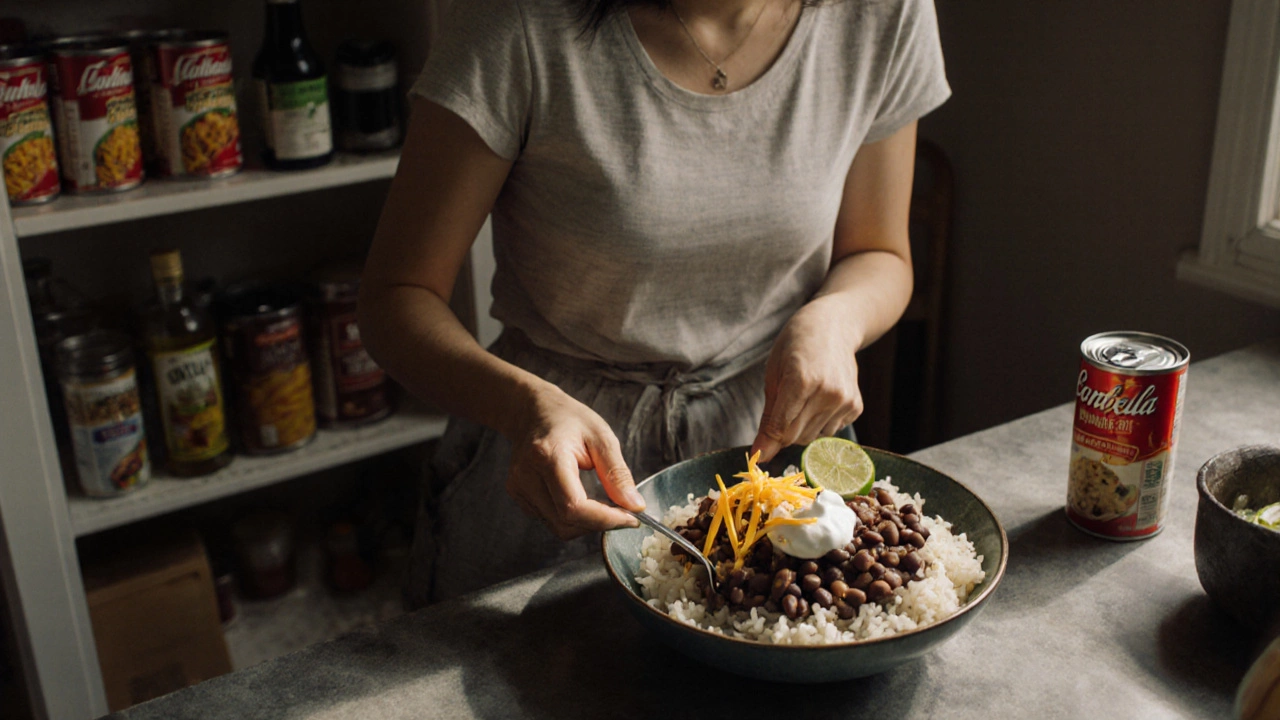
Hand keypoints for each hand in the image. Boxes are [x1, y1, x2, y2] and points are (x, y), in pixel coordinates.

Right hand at [505, 384, 643, 539]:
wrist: (533, 411)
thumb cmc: (568, 419)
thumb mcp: (601, 437)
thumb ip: (617, 473)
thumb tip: (634, 506)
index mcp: (547, 456)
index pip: (574, 506)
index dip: (604, 519)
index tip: (631, 518)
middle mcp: (526, 476)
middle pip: (566, 522)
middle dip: (599, 523)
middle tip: (622, 511)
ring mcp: (518, 488)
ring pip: (558, 527)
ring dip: (586, 524)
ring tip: (603, 505)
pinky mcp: (518, 495)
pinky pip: (550, 521)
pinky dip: (572, 519)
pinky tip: (582, 499)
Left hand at [751, 300, 864, 461]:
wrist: (833, 327)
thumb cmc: (795, 347)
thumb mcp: (773, 374)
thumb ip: (768, 417)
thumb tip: (760, 453)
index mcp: (802, 380)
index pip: (781, 427)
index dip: (767, 441)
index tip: (758, 453)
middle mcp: (827, 392)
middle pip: (796, 437)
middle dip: (783, 432)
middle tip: (782, 410)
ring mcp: (844, 400)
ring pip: (813, 438)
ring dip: (802, 427)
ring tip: (804, 399)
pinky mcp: (855, 406)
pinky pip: (830, 431)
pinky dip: (821, 422)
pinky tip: (821, 399)